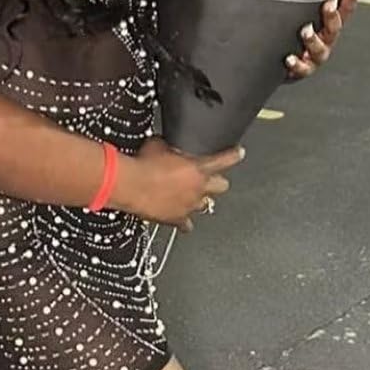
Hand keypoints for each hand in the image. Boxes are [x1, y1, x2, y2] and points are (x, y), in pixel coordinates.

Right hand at [114, 139, 243, 231]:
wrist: (130, 185)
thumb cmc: (143, 165)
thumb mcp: (158, 145)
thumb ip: (169, 146)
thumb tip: (167, 144)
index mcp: (198, 167)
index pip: (225, 160)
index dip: (234, 155)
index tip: (239, 153)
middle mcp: (198, 188)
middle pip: (222, 186)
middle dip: (218, 182)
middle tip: (213, 180)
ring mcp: (189, 205)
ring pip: (206, 205)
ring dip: (201, 200)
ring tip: (195, 197)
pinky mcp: (176, 219)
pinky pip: (186, 225)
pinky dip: (185, 222)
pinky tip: (183, 220)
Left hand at [284, 0, 367, 81]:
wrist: (282, 62)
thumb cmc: (295, 33)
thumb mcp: (306, 10)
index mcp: (330, 24)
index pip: (346, 7)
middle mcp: (326, 39)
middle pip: (335, 26)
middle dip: (332, 14)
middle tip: (327, 4)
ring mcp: (316, 56)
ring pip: (320, 49)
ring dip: (313, 39)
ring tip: (306, 31)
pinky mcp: (302, 69)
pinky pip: (302, 68)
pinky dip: (297, 64)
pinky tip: (290, 58)